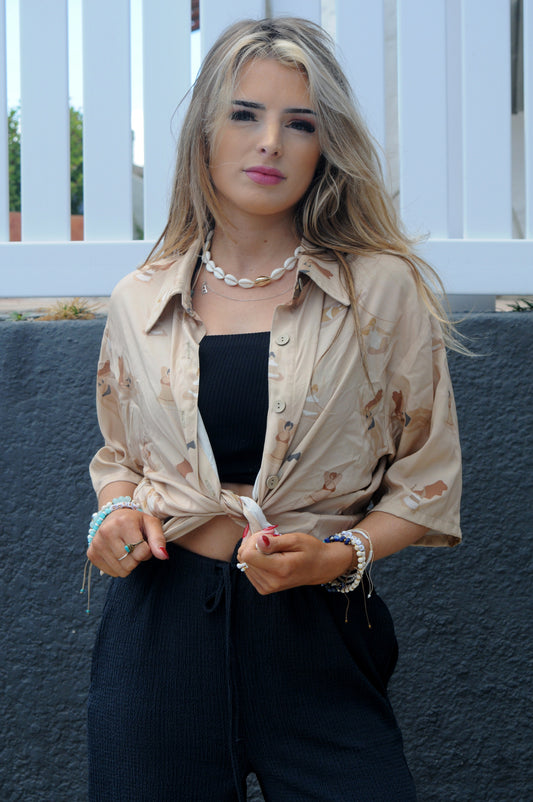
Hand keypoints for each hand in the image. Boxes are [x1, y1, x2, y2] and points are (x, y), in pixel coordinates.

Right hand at [87, 508, 168, 576]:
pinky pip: (112, 573)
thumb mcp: (151, 524)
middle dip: (137, 559)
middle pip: (131, 563)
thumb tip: (164, 556)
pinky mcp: (91, 554)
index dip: (147, 551)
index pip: (142, 551)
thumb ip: (159, 539)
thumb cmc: (135, 522)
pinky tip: (117, 554)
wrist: (112, 516)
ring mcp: (97, 544)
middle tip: (135, 547)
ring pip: (121, 570)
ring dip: (128, 564)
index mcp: (123, 522)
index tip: (144, 542)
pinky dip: (118, 568)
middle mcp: (107, 532)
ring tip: (126, 550)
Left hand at [236, 529, 352, 594]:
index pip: (247, 555)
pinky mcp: (264, 589)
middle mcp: (271, 582)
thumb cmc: (311, 550)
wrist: (321, 567)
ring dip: (254, 552)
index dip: (253, 540)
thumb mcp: (296, 540)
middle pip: (244, 558)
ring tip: (271, 548)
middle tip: (270, 539)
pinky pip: (248, 570)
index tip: (267, 535)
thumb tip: (257, 542)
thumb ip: (275, 541)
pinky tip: (268, 556)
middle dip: (253, 544)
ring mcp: (267, 587)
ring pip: (244, 564)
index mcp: (280, 569)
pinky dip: (255, 560)